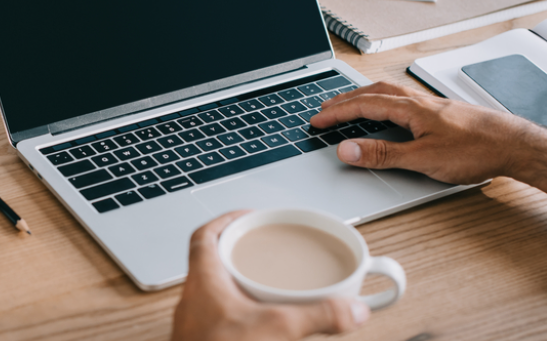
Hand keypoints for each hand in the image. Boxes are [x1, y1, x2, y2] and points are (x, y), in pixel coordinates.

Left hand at [172, 211, 369, 340]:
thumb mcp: (277, 329)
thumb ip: (319, 316)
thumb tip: (353, 309)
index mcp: (203, 281)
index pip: (204, 236)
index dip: (226, 221)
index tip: (249, 218)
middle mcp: (193, 301)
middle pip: (211, 264)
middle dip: (241, 257)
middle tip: (266, 256)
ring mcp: (195, 326)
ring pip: (216, 295)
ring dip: (241, 289)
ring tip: (269, 291)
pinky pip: (220, 322)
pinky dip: (241, 319)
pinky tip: (261, 329)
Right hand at [309, 82, 546, 183]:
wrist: (517, 145)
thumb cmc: (477, 150)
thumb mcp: (422, 158)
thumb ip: (382, 155)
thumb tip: (347, 150)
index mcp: (411, 108)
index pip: (363, 105)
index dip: (337, 112)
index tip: (317, 120)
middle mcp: (420, 101)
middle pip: (374, 93)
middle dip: (346, 99)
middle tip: (325, 108)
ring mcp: (433, 105)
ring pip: (390, 94)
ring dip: (365, 97)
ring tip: (351, 104)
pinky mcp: (444, 113)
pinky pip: (405, 100)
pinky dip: (386, 101)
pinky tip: (392, 112)